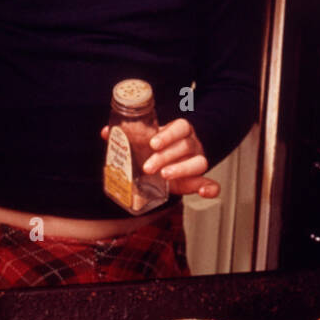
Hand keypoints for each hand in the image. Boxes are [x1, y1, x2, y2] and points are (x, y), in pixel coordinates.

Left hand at [102, 118, 219, 198]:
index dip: (168, 134)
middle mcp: (191, 144)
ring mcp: (196, 161)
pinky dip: (211, 188)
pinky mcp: (198, 179)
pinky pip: (212, 183)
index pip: (180, 127)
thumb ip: (128, 136)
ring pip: (199, 162)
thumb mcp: (145, 140)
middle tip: (148, 166)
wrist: (174, 157)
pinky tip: (203, 192)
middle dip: (165, 156)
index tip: (153, 143)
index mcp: (179, 131)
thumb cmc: (158, 148)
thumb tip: (107, 132)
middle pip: (185, 146)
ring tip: (164, 175)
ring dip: (182, 169)